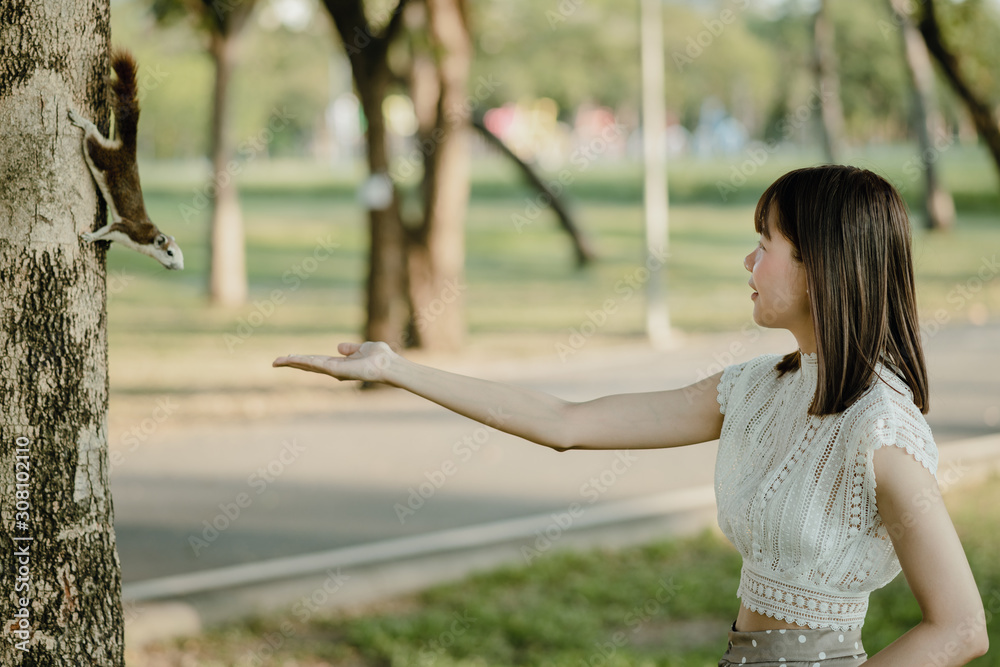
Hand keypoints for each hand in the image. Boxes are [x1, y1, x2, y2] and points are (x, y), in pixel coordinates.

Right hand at [272, 341, 396, 382]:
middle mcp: (335, 369)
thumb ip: (351, 348)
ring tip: (277, 361)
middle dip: (293, 363)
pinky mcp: (336, 370)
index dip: (303, 359)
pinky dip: (303, 361)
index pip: (317, 361)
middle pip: (309, 365)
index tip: (290, 357)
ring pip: (309, 365)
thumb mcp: (363, 348)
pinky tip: (291, 359)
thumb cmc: (381, 357)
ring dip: (293, 363)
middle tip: (275, 362)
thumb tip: (339, 347)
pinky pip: (316, 364)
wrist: (389, 365)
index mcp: (340, 364)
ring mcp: (334, 371)